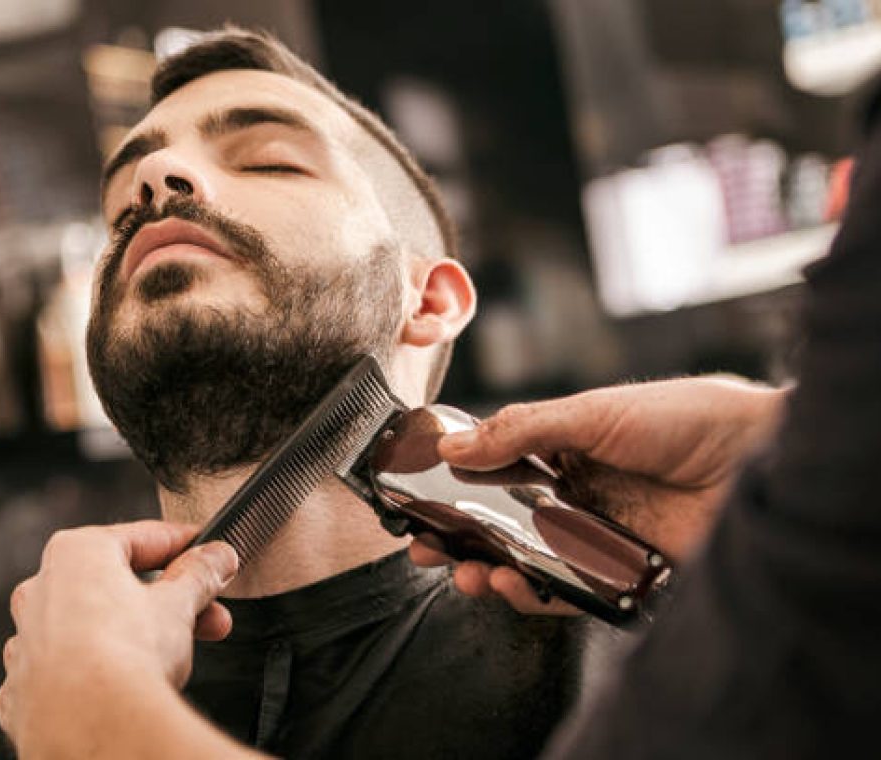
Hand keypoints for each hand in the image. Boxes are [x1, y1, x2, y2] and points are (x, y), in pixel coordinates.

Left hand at [0, 520, 237, 754]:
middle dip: (172, 599)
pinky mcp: (25, 687)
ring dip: (138, 632)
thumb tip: (216, 558)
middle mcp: (42, 590)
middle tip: (208, 611)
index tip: (208, 555)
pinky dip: (101, 667)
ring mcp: (28, 640)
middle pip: (120, 583)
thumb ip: (200, 574)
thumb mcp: (180, 603)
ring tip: (181, 650)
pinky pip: (71, 665)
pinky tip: (132, 680)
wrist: (91, 728)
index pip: (143, 538)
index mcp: (76, 553)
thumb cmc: (124, 656)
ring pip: (94, 623)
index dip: (184, 546)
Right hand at [410, 377, 786, 613]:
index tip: (418, 499)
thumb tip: (452, 444)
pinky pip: (567, 590)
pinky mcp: (620, 572)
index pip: (494, 470)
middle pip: (502, 522)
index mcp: (564, 448)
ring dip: (487, 569)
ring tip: (462, 572)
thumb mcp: (593, 412)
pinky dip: (533, 594)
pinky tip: (507, 584)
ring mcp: (595, 534)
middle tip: (425, 548)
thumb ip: (521, 429)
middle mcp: (575, 493)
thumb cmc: (686, 418)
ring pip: (527, 560)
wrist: (760, 458)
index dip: (454, 486)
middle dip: (459, 538)